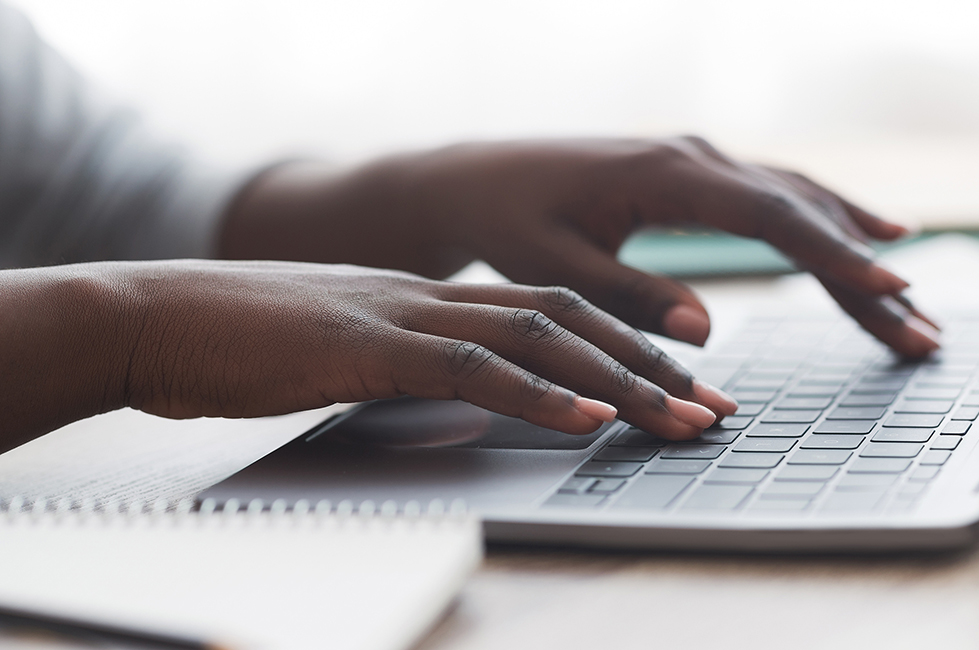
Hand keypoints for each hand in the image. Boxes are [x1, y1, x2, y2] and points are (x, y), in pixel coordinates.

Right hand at [0, 261, 736, 449]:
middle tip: (718, 409)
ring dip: (618, 381)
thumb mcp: (351, 351)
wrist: (154, 314)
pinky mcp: (364, 347)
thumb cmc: (246, 342)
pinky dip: (533, 394)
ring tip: (682, 419)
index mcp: (435, 297)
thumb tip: (475, 398)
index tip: (684, 386)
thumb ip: (415, 365)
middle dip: (651, 367)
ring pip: (537, 338)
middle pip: (569, 320)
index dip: (627, 347)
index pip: (555, 313)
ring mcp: (402, 315)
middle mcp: (434, 297)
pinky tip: (585, 417)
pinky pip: (465, 368)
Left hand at [222, 137, 939, 356]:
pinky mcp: (695, 174)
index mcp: (666, 174)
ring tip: (910, 300)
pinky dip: (825, 221)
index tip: (891, 292)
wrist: (471, 179)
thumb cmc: (505, 221)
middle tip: (922, 329)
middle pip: (803, 211)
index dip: (836, 257)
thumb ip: (628, 297)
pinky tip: (863, 237)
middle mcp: (695, 155)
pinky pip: (776, 197)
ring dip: (856, 248)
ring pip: (799, 200)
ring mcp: (699, 159)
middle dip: (865, 271)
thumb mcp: (554, 269)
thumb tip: (706, 330)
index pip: (772, 217)